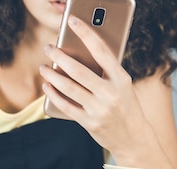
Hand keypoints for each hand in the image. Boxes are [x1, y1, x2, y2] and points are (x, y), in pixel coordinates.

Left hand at [39, 15, 144, 160]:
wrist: (133, 138)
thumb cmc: (126, 107)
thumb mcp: (123, 86)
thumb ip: (107, 72)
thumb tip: (79, 55)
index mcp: (121, 79)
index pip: (102, 50)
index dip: (86, 33)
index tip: (73, 21)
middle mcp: (110, 93)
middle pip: (80, 70)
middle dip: (61, 57)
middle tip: (49, 47)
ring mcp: (99, 109)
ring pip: (69, 88)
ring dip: (52, 75)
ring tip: (44, 67)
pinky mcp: (88, 122)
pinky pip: (66, 106)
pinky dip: (53, 94)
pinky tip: (46, 86)